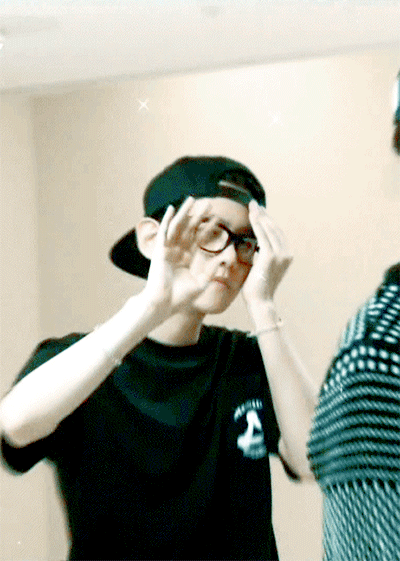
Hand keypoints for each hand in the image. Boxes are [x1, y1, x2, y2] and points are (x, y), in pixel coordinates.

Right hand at [142, 197, 219, 317]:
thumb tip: (228, 255)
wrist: (164, 304)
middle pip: (189, 230)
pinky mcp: (159, 250)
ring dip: (184, 213)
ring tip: (192, 199)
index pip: (199, 240)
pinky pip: (163, 231)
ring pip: (178, 227)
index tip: (218, 219)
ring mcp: (167, 250)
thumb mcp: (202, 282)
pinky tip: (171, 208)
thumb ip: (214, 268)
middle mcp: (177, 252)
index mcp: (186, 260)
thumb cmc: (181, 297)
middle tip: (209, 204)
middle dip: (198, 217)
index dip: (208, 229)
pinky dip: (166, 219)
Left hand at [242, 200, 292, 303]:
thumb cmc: (257, 288)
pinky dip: (257, 223)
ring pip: (269, 229)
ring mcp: (280, 254)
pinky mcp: (270, 256)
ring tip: (252, 206)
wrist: (260, 301)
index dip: (267, 221)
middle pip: (274, 228)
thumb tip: (257, 248)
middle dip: (264, 215)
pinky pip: (262, 235)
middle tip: (254, 204)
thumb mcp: (262, 268)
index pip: (276, 234)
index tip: (259, 212)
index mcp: (286, 256)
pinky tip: (252, 215)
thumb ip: (262, 257)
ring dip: (260, 216)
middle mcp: (287, 254)